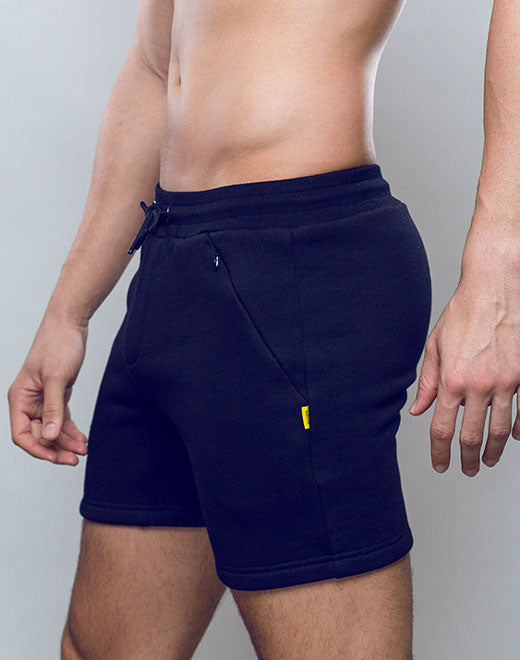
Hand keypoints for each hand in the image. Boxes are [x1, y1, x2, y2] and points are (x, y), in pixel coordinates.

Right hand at [8, 315, 88, 464]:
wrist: (70, 324)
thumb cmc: (58, 344)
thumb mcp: (56, 377)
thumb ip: (53, 408)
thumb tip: (50, 435)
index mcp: (19, 397)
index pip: (21, 434)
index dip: (38, 448)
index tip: (56, 456)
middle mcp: (28, 401)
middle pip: (38, 435)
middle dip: (56, 448)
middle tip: (75, 458)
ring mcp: (43, 399)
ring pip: (52, 429)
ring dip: (66, 441)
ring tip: (83, 450)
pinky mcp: (57, 394)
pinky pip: (61, 419)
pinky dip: (71, 430)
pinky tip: (82, 439)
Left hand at [408, 275, 519, 475]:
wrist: (497, 288)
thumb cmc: (464, 312)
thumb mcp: (435, 346)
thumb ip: (428, 382)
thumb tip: (419, 410)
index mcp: (451, 379)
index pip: (442, 429)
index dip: (439, 453)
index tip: (440, 465)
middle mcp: (479, 385)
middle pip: (472, 437)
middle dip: (467, 459)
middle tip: (467, 469)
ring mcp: (507, 382)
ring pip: (501, 430)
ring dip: (494, 451)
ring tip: (489, 461)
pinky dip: (519, 430)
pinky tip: (514, 438)